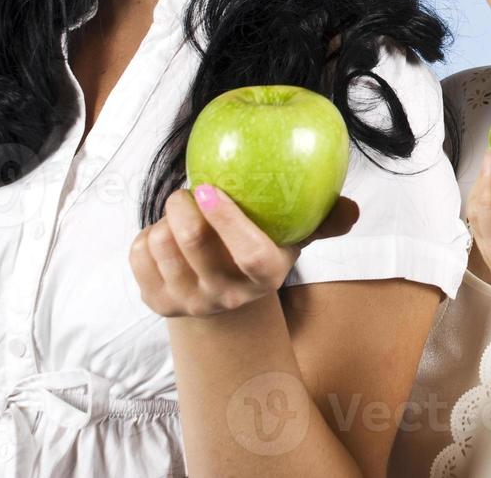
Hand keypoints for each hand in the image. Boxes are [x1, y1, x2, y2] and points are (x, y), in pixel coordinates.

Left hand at [129, 185, 359, 317]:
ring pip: (161, 246)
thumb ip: (324, 220)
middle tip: (188, 190)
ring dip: (164, 218)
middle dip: (182, 205)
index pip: (248, 254)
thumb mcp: (295, 237)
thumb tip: (352, 209)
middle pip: (193, 243)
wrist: (224, 299)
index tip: (209, 187)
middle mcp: (227, 296)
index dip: (227, 220)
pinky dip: (147, 233)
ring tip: (181, 213)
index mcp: (265, 277)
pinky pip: (139, 255)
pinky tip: (165, 233)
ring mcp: (190, 303)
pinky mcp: (157, 303)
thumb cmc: (263, 250)